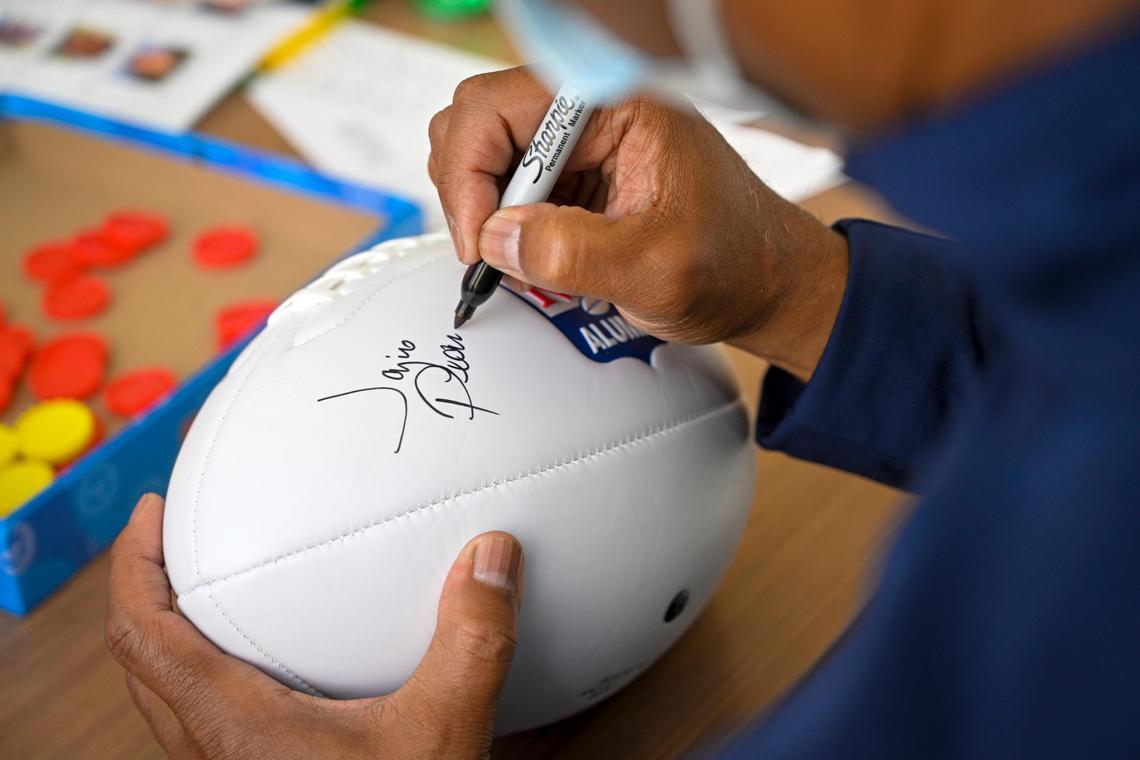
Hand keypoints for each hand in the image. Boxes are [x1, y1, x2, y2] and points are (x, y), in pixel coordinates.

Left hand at [106, 493, 523, 758]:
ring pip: (163, 695)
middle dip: (144, 588)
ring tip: (209, 588)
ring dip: (170, 634)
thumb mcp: (442, 735)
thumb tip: (491, 556)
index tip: (149, 512)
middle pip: (138, 660)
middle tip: (173, 538)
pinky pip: (204, 718)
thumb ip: (470, 643)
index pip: (143, 634)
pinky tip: (271, 663)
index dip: (132, 565)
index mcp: (233, 726)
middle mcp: (212, 752)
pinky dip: (210, 671)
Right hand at [428, 67, 848, 379]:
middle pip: (478, 121)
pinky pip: (511, 189)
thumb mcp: (657, 269)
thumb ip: (574, 252)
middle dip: (469, 189)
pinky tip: (533, 260)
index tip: (479, 239)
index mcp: (617, 103)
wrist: (766, 283)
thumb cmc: (736, 263)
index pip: (497, 104)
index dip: (469, 172)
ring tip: (518, 261)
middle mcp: (592, 111)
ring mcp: (582, 142)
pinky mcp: (577, 176)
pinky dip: (505, 228)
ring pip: (487, 155)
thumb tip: (497, 237)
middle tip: (487, 252)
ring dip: (487, 212)